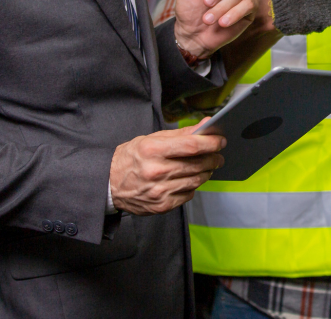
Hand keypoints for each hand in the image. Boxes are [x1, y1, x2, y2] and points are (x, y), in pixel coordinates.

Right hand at [109, 120, 225, 214]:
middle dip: (213, 158)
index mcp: (153, 150)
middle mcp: (157, 171)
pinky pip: (188, 194)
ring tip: (208, 165)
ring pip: (196, 180)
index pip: (192, 145)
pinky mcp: (162, 205)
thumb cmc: (132, 158)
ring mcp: (160, 191)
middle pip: (198, 164)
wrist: (109, 185)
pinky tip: (190, 179)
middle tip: (218, 154)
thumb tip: (206, 124)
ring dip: (207, 172)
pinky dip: (193, 185)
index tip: (221, 140)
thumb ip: (181, 133)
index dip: (211, 142)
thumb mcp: (151, 139)